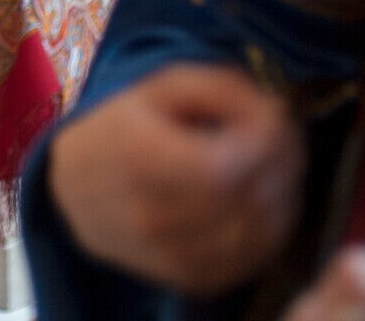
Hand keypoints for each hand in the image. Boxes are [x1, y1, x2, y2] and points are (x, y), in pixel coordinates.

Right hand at [48, 62, 306, 296]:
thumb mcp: (165, 86)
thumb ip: (221, 89)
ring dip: (283, 201)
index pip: (223, 167)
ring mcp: (167, 255)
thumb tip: (275, 117)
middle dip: (284, 167)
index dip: (265, 144)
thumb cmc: (126, 125)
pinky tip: (266, 205)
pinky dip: (270, 234)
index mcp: (139, 157)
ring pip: (255, 237)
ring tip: (280, 171)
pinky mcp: (185, 279)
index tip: (276, 121)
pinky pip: (248, 264)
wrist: (75, 186)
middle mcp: (149, 215)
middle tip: (289, 143)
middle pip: (245, 202)